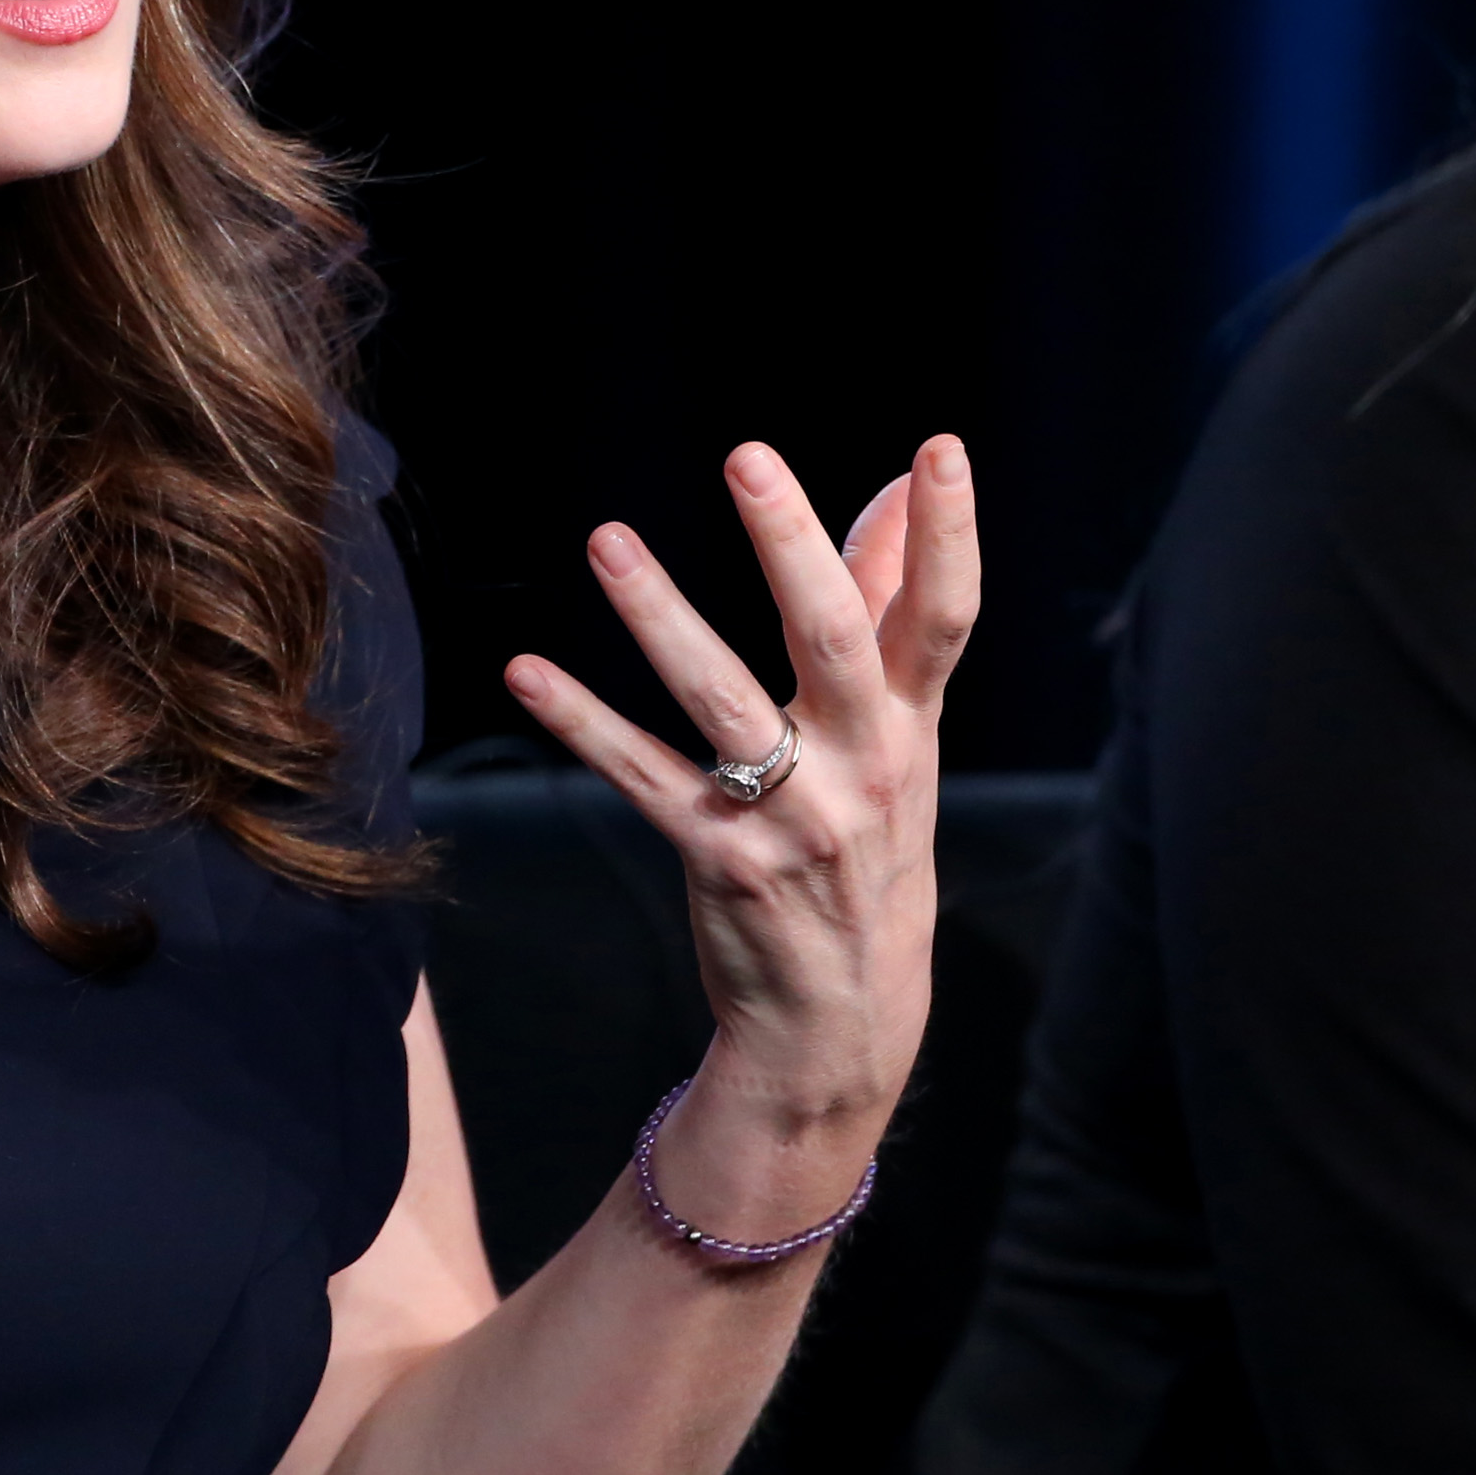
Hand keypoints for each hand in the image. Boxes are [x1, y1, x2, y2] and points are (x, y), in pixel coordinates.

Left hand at [504, 437, 977, 1179]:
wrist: (845, 1026)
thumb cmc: (868, 856)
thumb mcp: (898, 746)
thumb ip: (888, 619)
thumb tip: (891, 499)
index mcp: (910, 729)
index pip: (944, 618)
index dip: (948, 534)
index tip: (941, 449)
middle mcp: (862, 768)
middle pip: (832, 637)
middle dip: (792, 543)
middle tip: (749, 458)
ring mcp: (793, 819)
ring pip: (721, 700)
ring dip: (660, 615)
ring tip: (608, 541)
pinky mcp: (721, 860)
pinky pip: (642, 777)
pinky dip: (582, 721)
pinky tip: (527, 672)